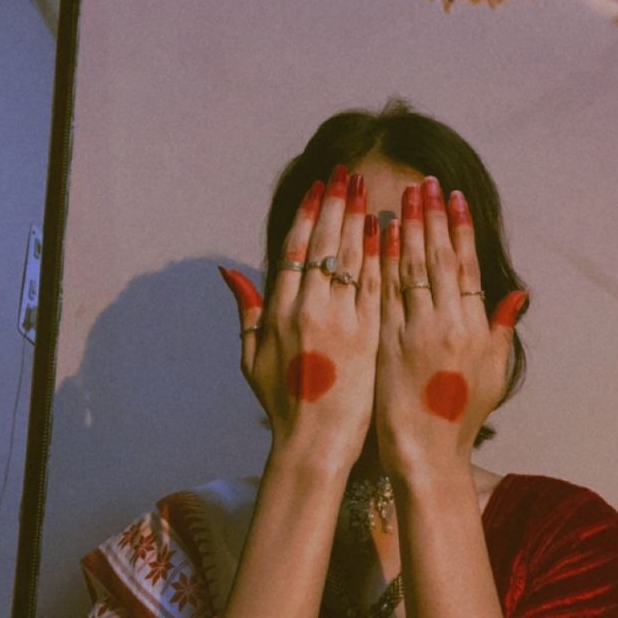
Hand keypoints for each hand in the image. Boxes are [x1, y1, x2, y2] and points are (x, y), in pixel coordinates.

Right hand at [219, 167, 380, 467]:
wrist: (315, 444)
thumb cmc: (282, 404)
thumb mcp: (251, 357)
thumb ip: (246, 310)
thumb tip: (229, 270)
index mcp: (280, 313)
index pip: (295, 249)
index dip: (307, 214)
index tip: (318, 187)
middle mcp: (310, 311)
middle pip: (324, 244)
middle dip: (335, 205)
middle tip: (346, 173)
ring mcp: (342, 322)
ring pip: (352, 259)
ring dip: (360, 220)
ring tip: (368, 189)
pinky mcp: (369, 337)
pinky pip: (377, 287)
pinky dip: (381, 256)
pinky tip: (388, 231)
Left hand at [375, 177, 527, 479]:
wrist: (426, 454)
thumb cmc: (462, 418)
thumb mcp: (495, 373)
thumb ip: (501, 329)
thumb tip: (519, 294)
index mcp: (475, 328)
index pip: (467, 265)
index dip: (461, 228)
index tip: (455, 197)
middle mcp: (447, 325)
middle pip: (439, 258)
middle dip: (432, 216)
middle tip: (428, 182)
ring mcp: (414, 332)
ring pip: (410, 268)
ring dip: (408, 227)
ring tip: (404, 195)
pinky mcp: (385, 343)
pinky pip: (383, 292)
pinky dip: (383, 261)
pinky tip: (380, 233)